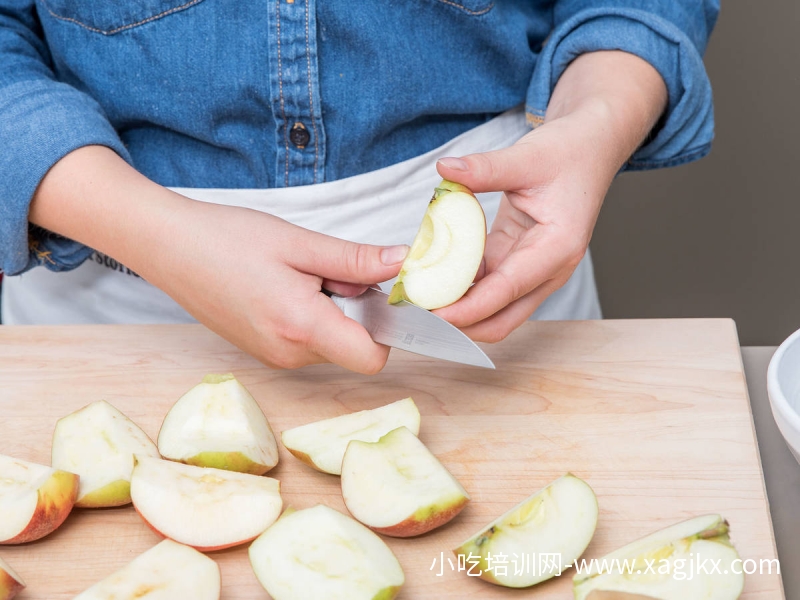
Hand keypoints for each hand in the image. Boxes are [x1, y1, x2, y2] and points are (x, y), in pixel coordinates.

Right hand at [29, 146, 407, 373]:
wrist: (167, 247)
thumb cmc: (226, 238)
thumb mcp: (299, 243)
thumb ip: (355, 260)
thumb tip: (403, 264)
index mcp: (301, 327)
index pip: (373, 358)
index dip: (386, 327)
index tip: (376, 292)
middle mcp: (288, 354)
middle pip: (354, 347)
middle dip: (355, 311)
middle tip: (324, 271)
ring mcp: (273, 356)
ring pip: (331, 343)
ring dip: (332, 312)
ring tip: (298, 275)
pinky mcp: (263, 351)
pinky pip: (307, 341)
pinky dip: (310, 317)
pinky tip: (283, 286)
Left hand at [434, 51, 667, 341]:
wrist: (589, 149)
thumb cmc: (569, 154)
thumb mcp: (527, 156)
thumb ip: (485, 168)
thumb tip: (446, 169)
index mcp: (557, 249)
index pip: (506, 290)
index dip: (467, 307)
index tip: (431, 312)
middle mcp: (547, 270)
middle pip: (499, 319)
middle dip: (457, 321)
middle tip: (414, 305)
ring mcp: (531, 270)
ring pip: (489, 307)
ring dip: (454, 304)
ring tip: (413, 289)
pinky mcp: (515, 262)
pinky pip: (483, 285)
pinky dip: (457, 283)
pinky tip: (428, 271)